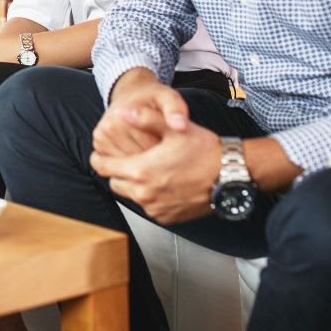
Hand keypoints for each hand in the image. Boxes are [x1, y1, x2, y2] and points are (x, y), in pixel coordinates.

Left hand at [91, 121, 221, 224]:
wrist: (231, 176)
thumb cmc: (205, 151)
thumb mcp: (174, 128)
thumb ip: (146, 118)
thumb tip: (123, 112)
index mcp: (141, 170)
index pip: (103, 167)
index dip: (99, 159)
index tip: (101, 154)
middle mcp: (144, 193)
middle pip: (115, 183)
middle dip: (119, 172)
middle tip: (131, 160)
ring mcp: (155, 209)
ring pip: (131, 196)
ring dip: (135, 185)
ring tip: (150, 170)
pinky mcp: (166, 219)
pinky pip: (148, 208)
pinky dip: (151, 198)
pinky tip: (164, 184)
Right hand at [92, 70, 190, 158]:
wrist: (131, 93)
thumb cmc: (152, 98)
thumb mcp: (168, 97)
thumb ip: (176, 109)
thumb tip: (180, 125)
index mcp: (123, 116)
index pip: (150, 147)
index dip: (166, 150)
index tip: (172, 144)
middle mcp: (108, 128)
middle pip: (138, 159)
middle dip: (154, 158)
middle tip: (165, 149)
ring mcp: (100, 139)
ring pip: (128, 167)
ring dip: (143, 164)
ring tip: (154, 152)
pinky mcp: (99, 148)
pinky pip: (118, 167)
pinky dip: (131, 165)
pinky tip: (141, 155)